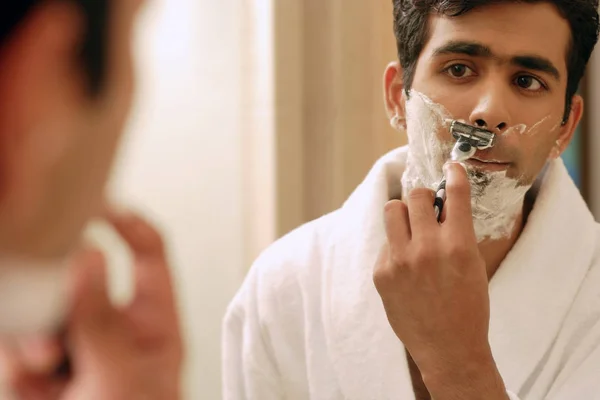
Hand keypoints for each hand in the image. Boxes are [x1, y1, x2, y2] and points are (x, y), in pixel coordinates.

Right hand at [0, 209, 182, 399]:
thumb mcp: (122, 375)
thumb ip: (100, 320)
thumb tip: (89, 255)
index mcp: (153, 322)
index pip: (149, 254)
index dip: (127, 223)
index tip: (97, 202)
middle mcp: (115, 329)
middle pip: (80, 278)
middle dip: (57, 293)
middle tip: (52, 308)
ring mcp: (79, 350)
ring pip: (42, 313)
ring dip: (33, 335)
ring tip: (46, 363)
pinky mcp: (45, 373)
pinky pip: (18, 348)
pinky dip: (19, 365)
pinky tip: (37, 386)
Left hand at [373, 163, 505, 398]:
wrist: (449, 348)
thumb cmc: (468, 308)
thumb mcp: (473, 265)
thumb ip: (457, 233)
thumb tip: (442, 205)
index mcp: (457, 244)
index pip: (454, 193)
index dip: (454, 174)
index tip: (451, 165)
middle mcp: (426, 247)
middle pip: (414, 196)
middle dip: (422, 197)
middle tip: (426, 206)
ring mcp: (400, 260)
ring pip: (391, 211)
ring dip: (403, 214)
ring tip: (411, 229)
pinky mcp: (381, 273)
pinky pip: (386, 244)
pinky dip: (396, 248)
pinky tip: (406, 268)